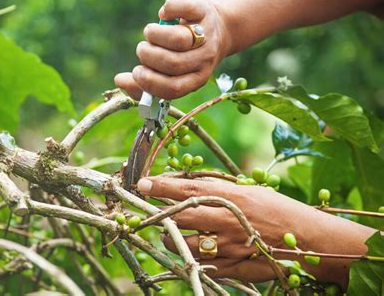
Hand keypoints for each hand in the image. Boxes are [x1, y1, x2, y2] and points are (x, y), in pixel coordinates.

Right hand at [115, 0, 227, 99]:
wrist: (217, 28)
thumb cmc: (183, 54)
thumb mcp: (169, 72)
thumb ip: (144, 82)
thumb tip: (119, 81)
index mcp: (196, 80)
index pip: (173, 88)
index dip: (150, 82)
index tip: (137, 72)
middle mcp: (204, 60)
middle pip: (173, 64)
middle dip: (149, 57)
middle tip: (143, 50)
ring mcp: (206, 36)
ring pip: (179, 40)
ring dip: (155, 36)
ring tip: (150, 34)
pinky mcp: (203, 11)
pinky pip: (183, 9)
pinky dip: (168, 10)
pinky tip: (165, 14)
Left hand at [137, 177, 374, 287]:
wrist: (309, 241)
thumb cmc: (280, 210)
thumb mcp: (250, 191)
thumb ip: (220, 190)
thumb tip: (191, 185)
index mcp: (231, 198)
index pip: (187, 189)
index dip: (161, 186)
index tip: (143, 183)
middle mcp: (226, 222)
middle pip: (179, 217)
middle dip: (159, 214)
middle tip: (151, 211)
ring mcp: (228, 248)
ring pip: (184, 244)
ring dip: (172, 238)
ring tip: (172, 233)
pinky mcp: (233, 268)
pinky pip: (202, 264)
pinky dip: (193, 256)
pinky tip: (195, 250)